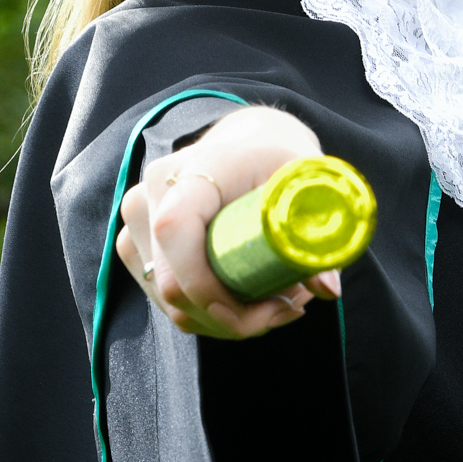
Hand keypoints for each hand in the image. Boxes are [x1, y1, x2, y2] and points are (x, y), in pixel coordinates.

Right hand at [116, 105, 341, 339]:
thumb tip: (327, 288)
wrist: (244, 141)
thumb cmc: (276, 158)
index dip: (206, 285)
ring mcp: (137, 221)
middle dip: (234, 318)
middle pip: (173, 284)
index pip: (175, 230)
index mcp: (194, 169)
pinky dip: (207, 314)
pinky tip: (246, 300)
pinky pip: (165, 300)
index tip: (263, 311)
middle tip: (290, 310)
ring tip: (276, 301)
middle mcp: (152, 193)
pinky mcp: (135, 245)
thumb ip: (319, 230)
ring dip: (224, 320)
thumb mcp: (307, 182)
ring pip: (170, 302)